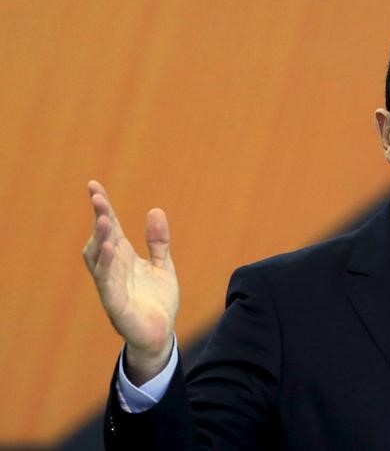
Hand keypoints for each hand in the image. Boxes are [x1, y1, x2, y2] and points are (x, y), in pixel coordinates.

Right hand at [82, 180, 179, 384]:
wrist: (160, 335)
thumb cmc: (156, 301)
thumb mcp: (163, 265)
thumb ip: (159, 241)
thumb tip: (155, 210)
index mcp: (124, 258)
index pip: (111, 228)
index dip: (103, 208)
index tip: (94, 186)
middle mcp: (114, 269)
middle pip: (101, 238)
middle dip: (99, 218)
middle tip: (98, 198)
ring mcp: (112, 285)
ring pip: (99, 258)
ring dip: (100, 238)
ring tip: (104, 218)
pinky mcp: (115, 303)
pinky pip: (106, 282)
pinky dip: (106, 265)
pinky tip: (110, 248)